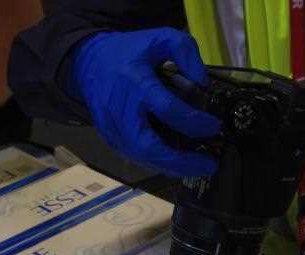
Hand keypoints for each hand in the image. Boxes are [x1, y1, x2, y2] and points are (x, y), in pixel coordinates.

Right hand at [68, 28, 220, 177]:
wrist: (90, 62)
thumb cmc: (129, 51)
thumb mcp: (162, 38)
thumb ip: (186, 53)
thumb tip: (203, 84)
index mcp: (136, 82)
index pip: (167, 109)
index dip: (194, 122)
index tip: (214, 126)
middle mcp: (121, 108)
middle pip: (148, 146)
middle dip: (180, 161)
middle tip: (207, 165)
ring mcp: (112, 126)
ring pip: (141, 157)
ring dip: (171, 166)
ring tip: (196, 166)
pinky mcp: (109, 137)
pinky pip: (134, 156)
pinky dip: (157, 163)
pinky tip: (176, 162)